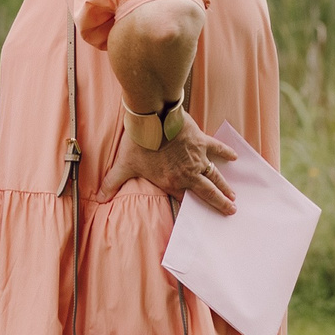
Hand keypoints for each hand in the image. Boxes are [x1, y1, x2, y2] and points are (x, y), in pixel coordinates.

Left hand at [99, 109, 238, 215]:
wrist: (152, 119)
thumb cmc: (138, 143)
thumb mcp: (124, 165)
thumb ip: (112, 182)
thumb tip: (98, 198)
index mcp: (171, 182)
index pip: (184, 199)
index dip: (194, 207)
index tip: (205, 216)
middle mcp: (188, 174)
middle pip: (207, 191)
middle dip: (220, 202)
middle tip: (231, 210)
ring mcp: (197, 158)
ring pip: (215, 175)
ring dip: (225, 186)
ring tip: (234, 195)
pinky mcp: (202, 142)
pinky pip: (217, 149)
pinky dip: (226, 153)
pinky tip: (235, 157)